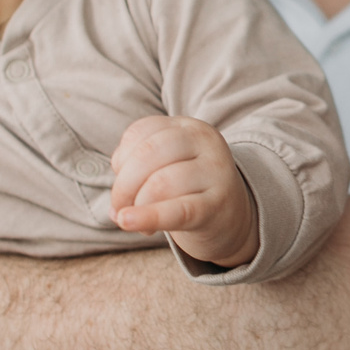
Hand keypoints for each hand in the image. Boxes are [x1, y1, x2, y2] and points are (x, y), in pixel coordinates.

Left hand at [110, 114, 257, 267]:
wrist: (232, 217)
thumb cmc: (188, 190)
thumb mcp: (166, 166)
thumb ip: (136, 169)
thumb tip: (117, 202)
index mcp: (189, 127)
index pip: (139, 133)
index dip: (120, 160)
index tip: (123, 181)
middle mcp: (206, 142)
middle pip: (147, 154)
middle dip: (122, 186)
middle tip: (118, 209)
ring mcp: (215, 172)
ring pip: (159, 183)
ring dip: (136, 206)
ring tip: (135, 222)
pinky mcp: (217, 205)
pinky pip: (178, 210)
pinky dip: (149, 217)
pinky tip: (129, 222)